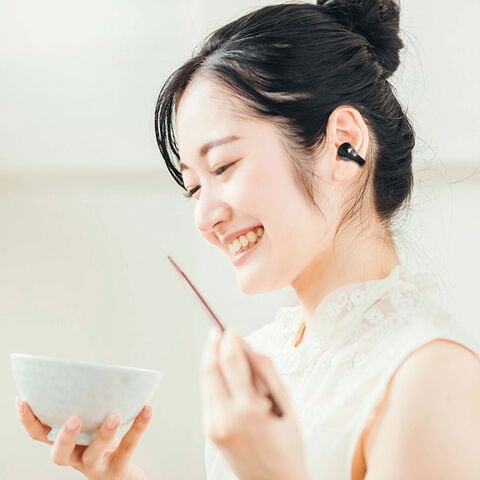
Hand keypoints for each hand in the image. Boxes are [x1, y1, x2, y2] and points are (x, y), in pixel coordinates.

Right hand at [16, 399, 151, 479]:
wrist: (123, 475)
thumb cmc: (104, 444)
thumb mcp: (90, 428)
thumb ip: (86, 407)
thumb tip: (91, 370)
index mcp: (67, 446)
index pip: (40, 436)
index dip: (29, 421)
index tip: (24, 400)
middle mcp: (77, 458)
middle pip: (61, 454)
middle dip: (65, 437)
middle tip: (74, 418)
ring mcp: (97, 465)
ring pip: (94, 454)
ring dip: (103, 434)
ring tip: (114, 416)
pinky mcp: (118, 467)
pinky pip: (129, 446)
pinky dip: (139, 426)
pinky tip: (147, 409)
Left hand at [201, 328, 309, 479]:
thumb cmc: (288, 445)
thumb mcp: (284, 402)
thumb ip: (264, 370)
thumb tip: (247, 346)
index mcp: (248, 408)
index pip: (230, 360)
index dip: (228, 339)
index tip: (232, 329)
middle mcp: (224, 417)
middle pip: (209, 368)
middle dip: (212, 345)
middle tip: (218, 332)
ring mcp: (213, 426)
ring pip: (205, 381)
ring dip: (210, 360)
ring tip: (221, 349)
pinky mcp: (209, 431)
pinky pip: (208, 396)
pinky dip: (213, 379)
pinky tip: (223, 374)